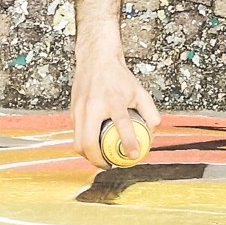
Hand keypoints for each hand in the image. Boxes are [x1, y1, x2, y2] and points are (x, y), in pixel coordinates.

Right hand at [69, 42, 161, 167]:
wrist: (96, 59)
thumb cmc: (118, 76)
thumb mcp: (140, 92)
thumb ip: (150, 113)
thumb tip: (153, 134)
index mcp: (113, 100)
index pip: (121, 124)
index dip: (128, 142)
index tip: (132, 155)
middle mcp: (92, 106)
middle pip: (88, 142)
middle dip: (98, 160)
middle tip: (110, 165)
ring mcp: (79, 110)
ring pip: (78, 142)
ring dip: (89, 156)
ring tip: (101, 159)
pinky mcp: (72, 112)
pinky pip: (76, 134)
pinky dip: (84, 144)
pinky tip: (94, 146)